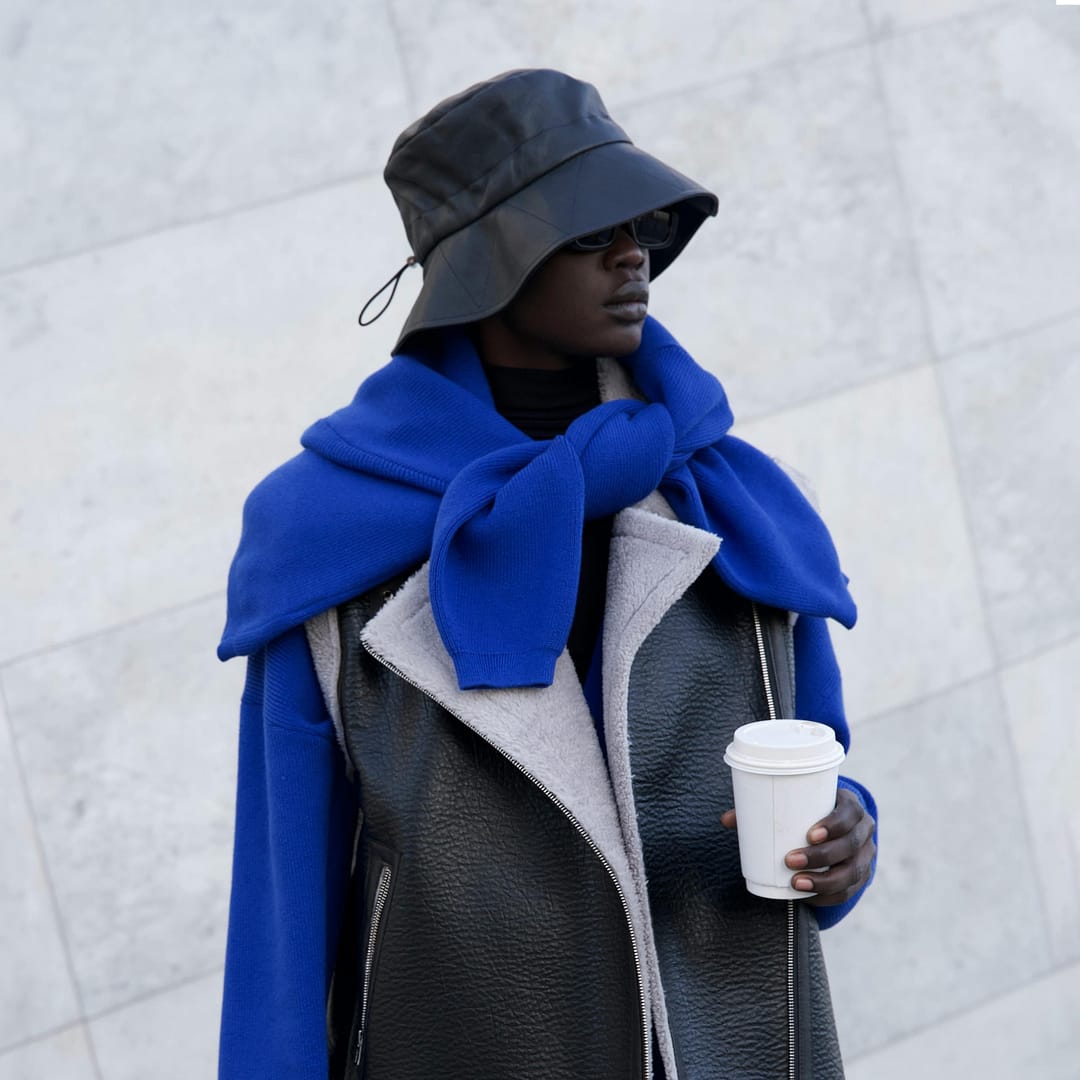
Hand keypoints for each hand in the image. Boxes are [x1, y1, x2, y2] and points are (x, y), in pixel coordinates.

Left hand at [720, 788, 875, 905]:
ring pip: (852, 873)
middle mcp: (865, 830)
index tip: (809, 834)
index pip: (849, 814)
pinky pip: (849, 891)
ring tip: (795, 883)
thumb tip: (726, 820)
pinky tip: (809, 898)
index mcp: (851, 806)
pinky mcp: (862, 876)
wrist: (840, 825)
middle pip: (850, 846)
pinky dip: (829, 896)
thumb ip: (763, 808)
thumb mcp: (797, 802)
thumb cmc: (812, 809)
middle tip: (790, 861)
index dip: (833, 825)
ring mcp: (867, 855)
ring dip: (824, 881)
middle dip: (821, 857)